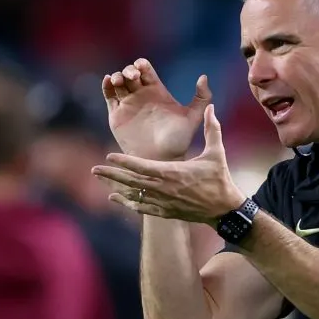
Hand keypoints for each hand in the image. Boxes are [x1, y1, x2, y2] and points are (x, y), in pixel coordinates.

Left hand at [92, 105, 246, 223]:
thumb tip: (211, 106)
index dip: (125, 161)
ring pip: (134, 195)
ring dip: (116, 187)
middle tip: (94, 169)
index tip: (109, 155)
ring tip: (100, 180)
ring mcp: (164, 202)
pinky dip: (127, 203)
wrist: (224, 209)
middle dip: (112, 174)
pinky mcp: (166, 212)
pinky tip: (114, 198)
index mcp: (173, 172)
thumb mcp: (217, 152)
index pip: (142, 166)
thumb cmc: (220, 179)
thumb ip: (212, 129)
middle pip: (132, 181)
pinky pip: (142, 208)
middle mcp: (164, 189)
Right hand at [103, 58, 210, 159]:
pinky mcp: (116, 115)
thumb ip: (202, 97)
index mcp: (157, 91)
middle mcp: (141, 96)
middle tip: (133, 77)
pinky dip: (105, 85)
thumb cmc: (179, 140)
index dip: (142, 64)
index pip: (146, 70)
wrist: (161, 160)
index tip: (143, 68)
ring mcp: (128, 105)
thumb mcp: (193, 117)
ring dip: (117, 76)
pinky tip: (108, 81)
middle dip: (129, 70)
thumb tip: (204, 76)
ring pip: (118, 82)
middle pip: (130, 73)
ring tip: (119, 80)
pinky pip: (108, 96)